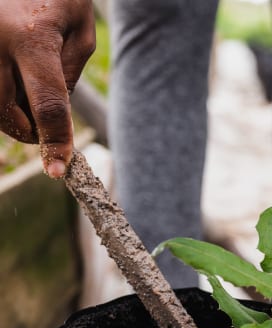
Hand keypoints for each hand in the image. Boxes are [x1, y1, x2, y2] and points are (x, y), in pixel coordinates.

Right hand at [0, 0, 94, 177]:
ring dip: (7, 112)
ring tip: (24, 87)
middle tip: (42, 126)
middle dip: (27, 128)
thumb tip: (53, 114)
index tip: (57, 169)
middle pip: (6, 112)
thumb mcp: (80, 29)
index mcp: (31, 37)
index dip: (54, 140)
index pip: (47, 104)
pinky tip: (11, 78)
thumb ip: (70, 73)